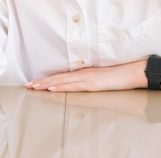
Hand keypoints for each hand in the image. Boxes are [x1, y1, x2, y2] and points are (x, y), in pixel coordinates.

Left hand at [25, 60, 146, 91]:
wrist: (132, 71)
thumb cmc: (119, 74)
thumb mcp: (101, 77)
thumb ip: (90, 80)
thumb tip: (80, 84)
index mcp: (84, 72)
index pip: (62, 75)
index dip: (48, 78)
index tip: (35, 82)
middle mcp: (83, 73)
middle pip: (58, 77)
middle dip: (42, 82)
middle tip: (28, 85)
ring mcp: (87, 78)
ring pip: (62, 80)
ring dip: (47, 84)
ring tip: (34, 87)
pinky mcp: (93, 83)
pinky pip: (74, 86)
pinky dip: (61, 86)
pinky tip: (52, 88)